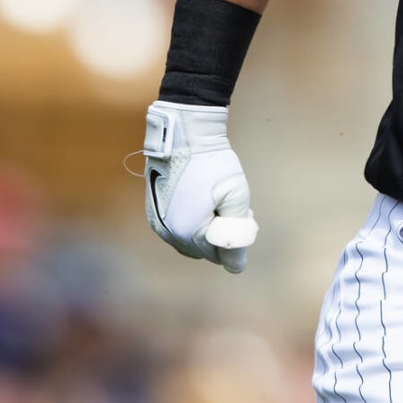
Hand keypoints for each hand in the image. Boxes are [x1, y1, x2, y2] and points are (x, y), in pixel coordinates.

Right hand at [143, 101, 257, 272]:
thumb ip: (237, 231)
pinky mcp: (155, 213)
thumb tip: (236, 266)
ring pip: (189, 240)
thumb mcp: (235, 194)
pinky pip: (178, 230)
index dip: (235, 242)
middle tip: (237, 213)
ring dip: (207, 230)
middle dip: (221, 237)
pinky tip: (206, 204)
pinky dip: (194, 223)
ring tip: (222, 205)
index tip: (247, 222)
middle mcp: (168, 233)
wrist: (183, 136)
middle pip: (203, 250)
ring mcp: (159, 223)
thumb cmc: (213, 163)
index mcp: (188, 232)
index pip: (218, 254)